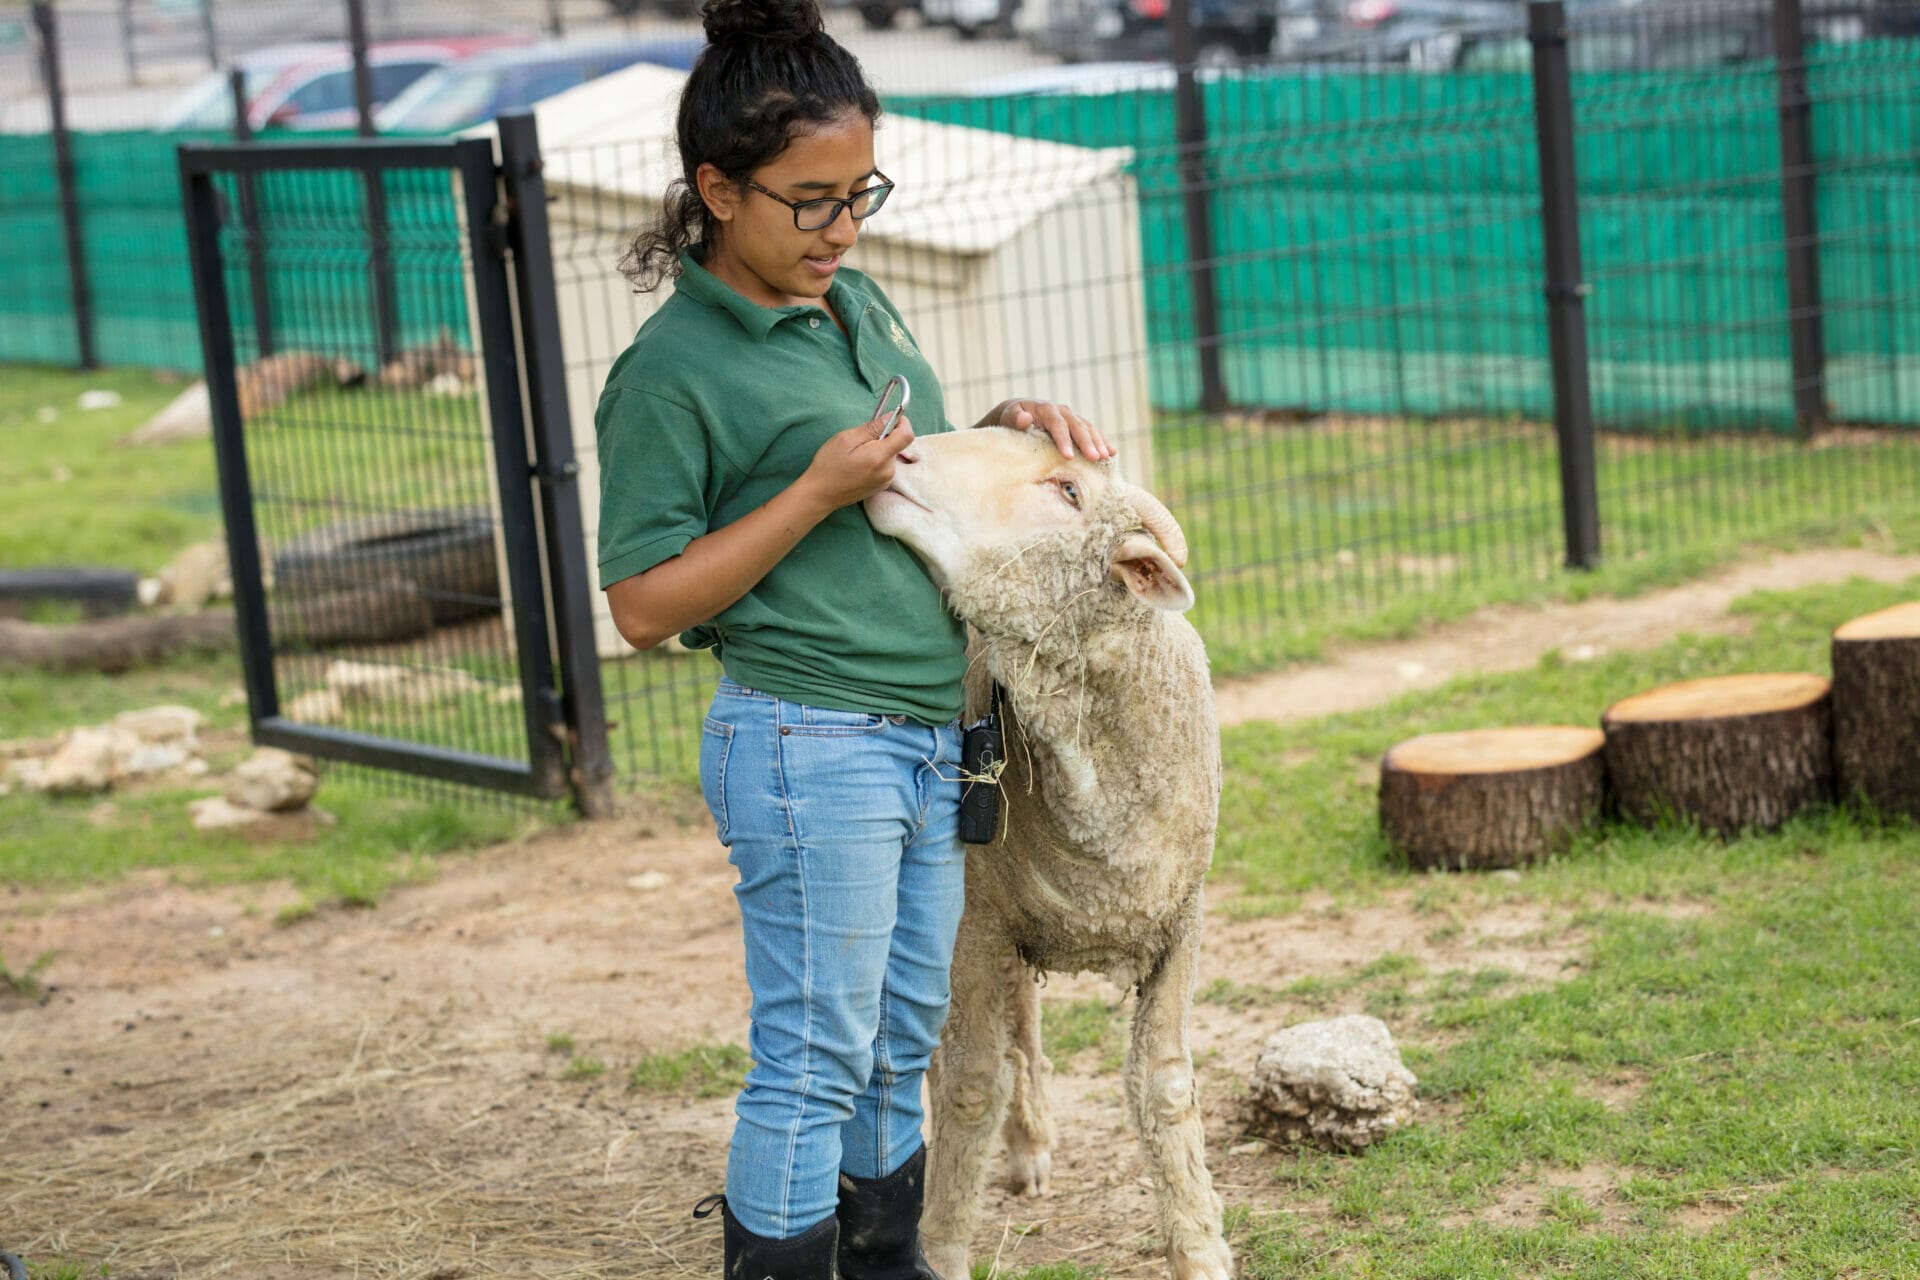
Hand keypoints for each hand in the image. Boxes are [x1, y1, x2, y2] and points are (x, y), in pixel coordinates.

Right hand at [797, 414, 916, 512]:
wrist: (821, 494)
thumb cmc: (829, 465)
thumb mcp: (846, 439)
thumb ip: (872, 428)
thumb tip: (891, 417)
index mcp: (879, 457)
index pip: (907, 435)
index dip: (902, 423)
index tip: (891, 418)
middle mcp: (888, 471)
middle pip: (898, 444)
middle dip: (884, 436)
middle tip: (862, 439)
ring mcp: (886, 480)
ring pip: (891, 454)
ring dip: (879, 448)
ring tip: (857, 454)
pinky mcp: (882, 485)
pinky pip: (885, 465)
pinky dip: (876, 459)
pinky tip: (859, 464)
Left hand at [989, 398, 1114, 460]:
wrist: (1020, 411)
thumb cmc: (1012, 418)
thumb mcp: (1009, 416)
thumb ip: (1014, 418)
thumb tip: (1024, 418)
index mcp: (1046, 409)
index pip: (1057, 424)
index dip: (1064, 440)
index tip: (1069, 456)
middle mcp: (1062, 411)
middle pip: (1077, 426)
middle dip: (1087, 443)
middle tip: (1095, 458)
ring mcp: (1072, 416)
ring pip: (1088, 428)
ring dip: (1098, 442)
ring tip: (1106, 457)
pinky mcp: (1078, 423)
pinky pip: (1093, 431)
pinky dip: (1103, 440)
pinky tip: (1112, 452)